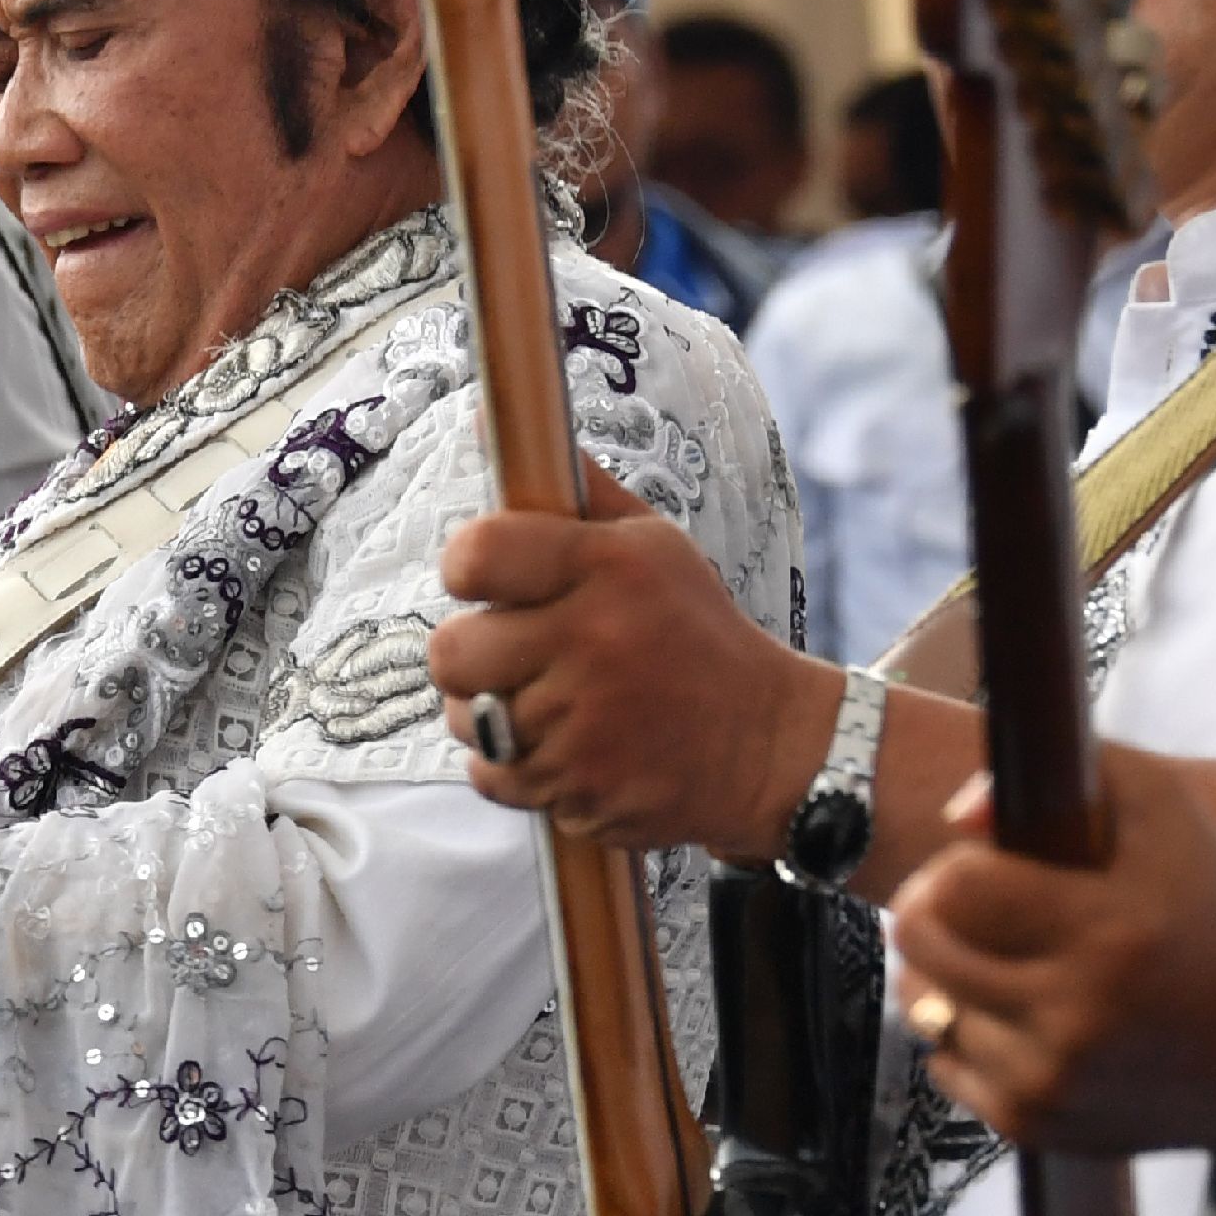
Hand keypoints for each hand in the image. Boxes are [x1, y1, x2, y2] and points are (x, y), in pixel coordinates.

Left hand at [431, 463, 842, 859]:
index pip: (475, 554)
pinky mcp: (580, 789)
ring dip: (492, 716)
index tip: (484, 582)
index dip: (465, 569)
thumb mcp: (654, 545)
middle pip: (449, 652)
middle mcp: (593, 642)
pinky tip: (562, 748)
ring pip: (466, 720)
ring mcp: (584, 725)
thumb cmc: (695, 635)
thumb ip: (576, 492)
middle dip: (469, 655)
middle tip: (514, 654)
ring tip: (549, 704)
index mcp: (609, 568)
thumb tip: (496, 426)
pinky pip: (493, 777)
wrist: (767, 745)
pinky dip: (516, 769)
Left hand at [885, 749, 1215, 1157]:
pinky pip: (944, 1066)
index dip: (953, 866)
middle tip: (953, 907)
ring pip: (923, 1009)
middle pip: (920, 946)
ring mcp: (1052, 1078)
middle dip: (922, 914)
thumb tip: (962, 812)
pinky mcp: (1037, 1126)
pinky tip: (1013, 1017)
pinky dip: (963, 1036)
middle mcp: (1077, 1012)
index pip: (958, 886)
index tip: (978, 867)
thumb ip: (1080, 773)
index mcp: (1111, 929)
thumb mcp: (1171, 816)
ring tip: (988, 959)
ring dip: (940, 978)